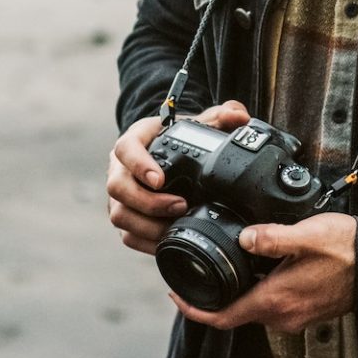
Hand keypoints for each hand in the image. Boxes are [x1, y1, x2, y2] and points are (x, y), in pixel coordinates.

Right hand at [106, 98, 249, 253]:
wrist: (163, 153)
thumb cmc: (176, 138)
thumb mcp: (195, 123)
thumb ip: (219, 116)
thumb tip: (240, 117)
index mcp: (133, 142)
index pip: (125, 150)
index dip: (139, 165)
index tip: (160, 179)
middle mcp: (119, 169)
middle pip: (117, 188)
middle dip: (148, 202)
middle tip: (181, 205)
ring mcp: (119, 196)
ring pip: (119, 215)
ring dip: (148, 225)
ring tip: (177, 225)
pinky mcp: (125, 217)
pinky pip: (127, 235)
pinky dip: (148, 242)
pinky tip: (170, 240)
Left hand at [168, 212, 357, 332]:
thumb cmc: (348, 250)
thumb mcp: (307, 235)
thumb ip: (272, 238)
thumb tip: (244, 238)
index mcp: (275, 300)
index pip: (222, 317)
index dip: (193, 309)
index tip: (175, 295)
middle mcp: (282, 316)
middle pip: (235, 313)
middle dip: (214, 296)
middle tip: (199, 269)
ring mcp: (295, 317)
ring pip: (254, 308)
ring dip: (238, 291)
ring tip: (228, 263)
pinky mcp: (306, 311)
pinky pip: (272, 305)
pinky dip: (258, 291)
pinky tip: (261, 268)